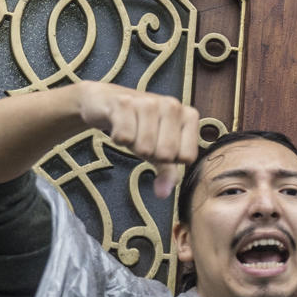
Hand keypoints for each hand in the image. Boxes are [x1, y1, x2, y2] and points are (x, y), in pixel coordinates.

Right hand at [75, 82, 200, 199]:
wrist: (107, 102)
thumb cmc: (140, 127)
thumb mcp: (159, 149)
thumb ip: (168, 172)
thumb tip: (163, 194)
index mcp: (189, 116)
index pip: (187, 157)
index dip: (170, 159)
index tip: (160, 145)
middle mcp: (173, 105)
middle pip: (166, 154)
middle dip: (150, 153)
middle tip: (143, 138)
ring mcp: (148, 102)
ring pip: (144, 147)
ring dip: (132, 145)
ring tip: (132, 130)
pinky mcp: (123, 103)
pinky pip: (123, 138)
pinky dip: (118, 138)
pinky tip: (119, 125)